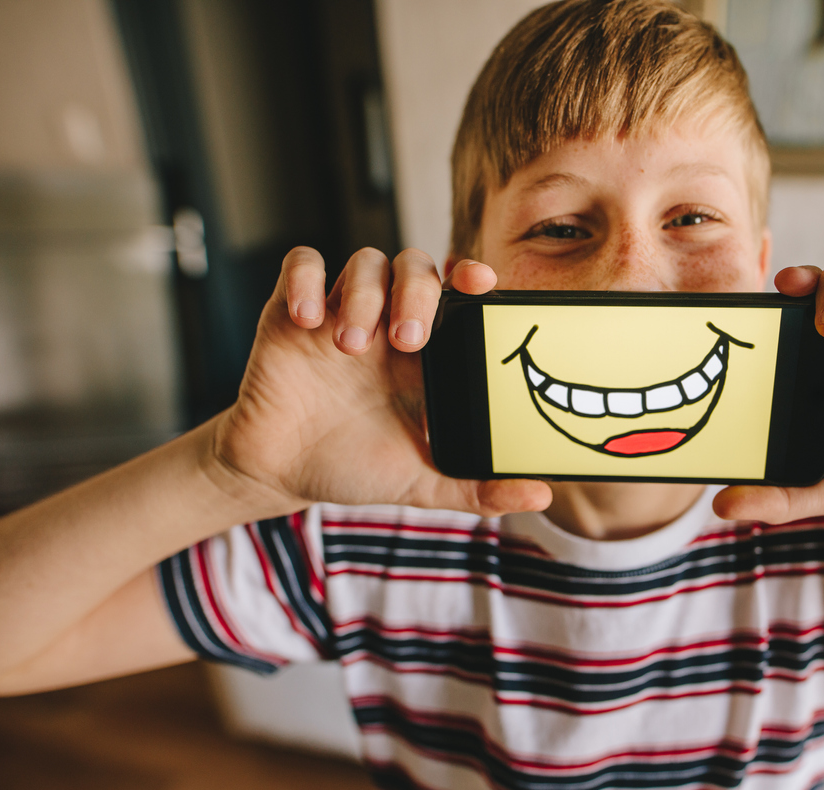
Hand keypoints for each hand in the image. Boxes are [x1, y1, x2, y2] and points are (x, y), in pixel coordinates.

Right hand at [207, 247, 551, 517]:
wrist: (282, 473)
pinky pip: (300, 265)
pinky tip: (308, 319)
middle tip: (408, 339)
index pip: (456, 293)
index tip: (483, 284)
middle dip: (416, 293)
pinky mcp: (290, 311)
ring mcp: (339, 312)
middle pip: (415, 267)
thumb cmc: (355, 466)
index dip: (471, 277)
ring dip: (363, 294)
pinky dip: (305, 280)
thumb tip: (541, 494)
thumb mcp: (422, 481)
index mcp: (425, 352)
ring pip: (365, 262)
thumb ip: (478, 488)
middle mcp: (385, 322)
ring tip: (351, 346)